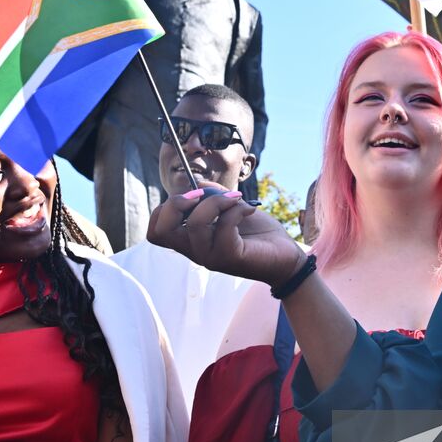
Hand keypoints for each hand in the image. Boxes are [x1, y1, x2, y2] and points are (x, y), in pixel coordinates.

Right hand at [148, 183, 306, 287]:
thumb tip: (196, 184)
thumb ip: (211, 196)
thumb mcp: (229, 208)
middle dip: (176, 203)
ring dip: (216, 202)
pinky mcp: (230, 258)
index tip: (193, 196)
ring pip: (195, 225)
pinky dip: (238, 209)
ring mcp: (211, 257)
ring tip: (236, 200)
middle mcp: (196, 251)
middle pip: (160, 231)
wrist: (285, 255)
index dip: (165, 208)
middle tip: (201, 196)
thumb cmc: (257, 232)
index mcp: (191, 240)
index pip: (156, 230)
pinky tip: (250, 210)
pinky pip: (225, 226)